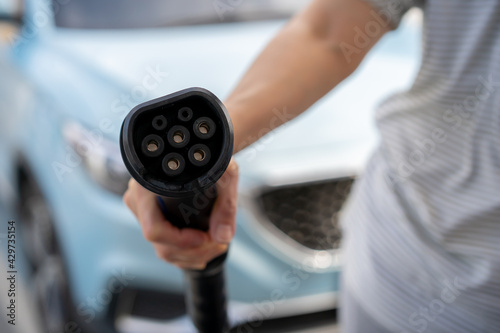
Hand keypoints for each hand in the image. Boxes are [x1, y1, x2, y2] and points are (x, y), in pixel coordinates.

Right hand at [123, 159, 238, 269]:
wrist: (201, 146)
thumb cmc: (208, 154)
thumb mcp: (225, 173)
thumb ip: (227, 203)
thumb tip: (223, 236)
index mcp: (146, 187)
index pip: (154, 229)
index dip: (181, 241)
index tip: (207, 237)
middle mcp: (140, 201)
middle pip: (161, 245)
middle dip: (194, 251)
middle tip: (220, 243)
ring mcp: (145, 212)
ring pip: (164, 251)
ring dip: (193, 256)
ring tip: (217, 245)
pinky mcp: (154, 219)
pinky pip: (165, 248)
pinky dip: (187, 254)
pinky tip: (204, 250)